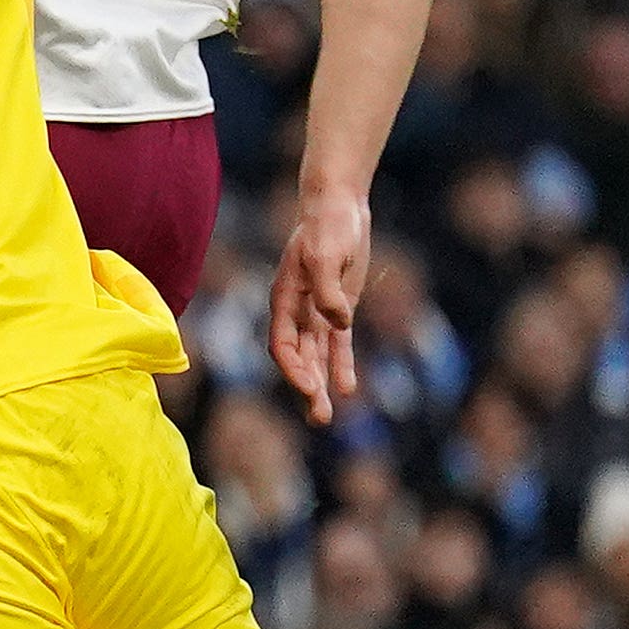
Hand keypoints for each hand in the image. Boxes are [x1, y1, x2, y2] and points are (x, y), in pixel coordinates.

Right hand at [270, 187, 371, 424]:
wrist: (338, 209)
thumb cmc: (327, 228)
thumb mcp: (327, 255)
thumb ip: (328, 290)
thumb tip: (339, 323)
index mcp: (284, 299)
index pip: (282, 343)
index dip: (293, 368)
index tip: (311, 387)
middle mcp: (296, 310)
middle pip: (297, 358)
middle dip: (306, 388)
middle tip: (318, 419)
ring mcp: (316, 311)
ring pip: (315, 356)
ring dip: (319, 384)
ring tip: (324, 416)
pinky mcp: (338, 309)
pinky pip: (337, 344)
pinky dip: (340, 364)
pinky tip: (346, 387)